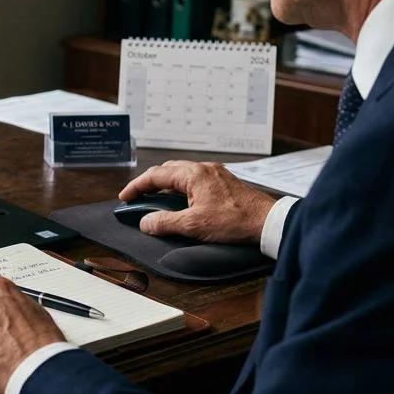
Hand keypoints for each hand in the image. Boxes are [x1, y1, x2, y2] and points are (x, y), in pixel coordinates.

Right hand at [118, 160, 273, 243]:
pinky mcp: (224, 183)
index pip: (155, 175)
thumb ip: (165, 222)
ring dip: (166, 187)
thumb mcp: (194, 225)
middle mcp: (204, 169)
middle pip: (167, 171)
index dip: (136, 186)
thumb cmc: (235, 221)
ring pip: (181, 175)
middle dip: (149, 183)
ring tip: (156, 202)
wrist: (268, 223)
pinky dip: (181, 190)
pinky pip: (195, 181)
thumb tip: (146, 222)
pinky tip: (180, 203)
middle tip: (138, 198)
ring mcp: (215, 174)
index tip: (125, 197)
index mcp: (194, 174)